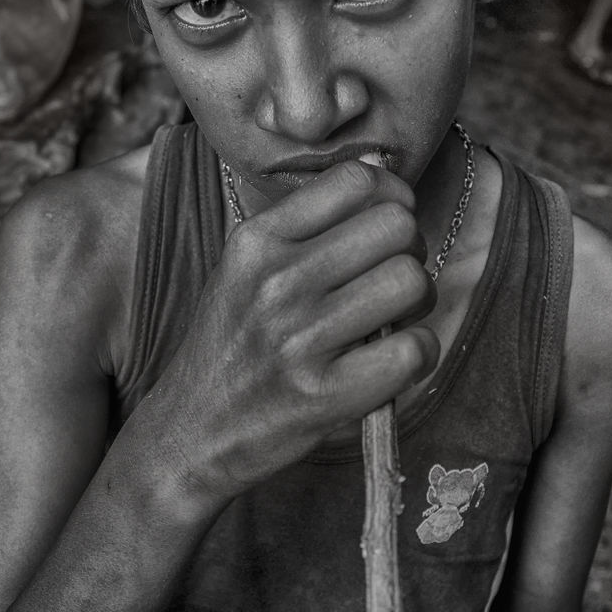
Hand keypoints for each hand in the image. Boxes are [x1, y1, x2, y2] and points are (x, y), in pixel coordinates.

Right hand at [148, 160, 440, 501]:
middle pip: (397, 226)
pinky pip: (415, 348)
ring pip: (412, 281)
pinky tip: (394, 359)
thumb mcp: (244, 268)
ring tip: (394, 318)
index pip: (357, 181)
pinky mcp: (326, 395)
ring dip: (419, 301)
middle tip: (392, 277)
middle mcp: (277, 281)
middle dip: (411, 249)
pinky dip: (420, 352)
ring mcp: (301, 339)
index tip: (387, 226)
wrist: (192, 430)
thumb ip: (303, 227)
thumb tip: (385, 184)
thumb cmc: (232, 344)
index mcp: (257, 240)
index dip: (393, 197)